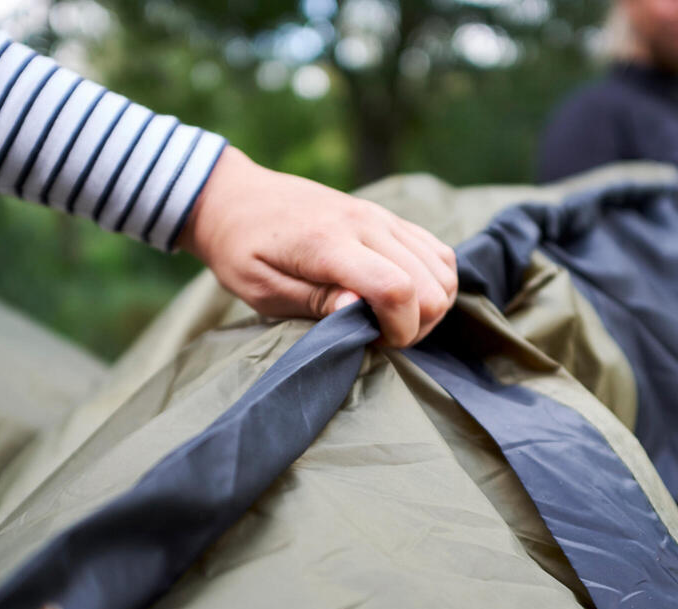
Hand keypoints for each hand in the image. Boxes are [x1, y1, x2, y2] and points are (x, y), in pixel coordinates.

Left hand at [177, 146, 456, 346]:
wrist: (234, 196)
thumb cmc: (241, 249)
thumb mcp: (262, 287)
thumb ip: (313, 301)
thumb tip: (360, 311)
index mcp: (328, 243)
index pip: (396, 288)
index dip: (400, 329)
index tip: (376, 343)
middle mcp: (365, 223)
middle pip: (430, 283)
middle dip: (417, 324)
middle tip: (381, 336)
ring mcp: (381, 215)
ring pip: (442, 267)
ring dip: (429, 304)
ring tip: (393, 319)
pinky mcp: (387, 216)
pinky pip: (436, 249)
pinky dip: (433, 280)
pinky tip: (405, 296)